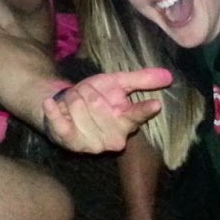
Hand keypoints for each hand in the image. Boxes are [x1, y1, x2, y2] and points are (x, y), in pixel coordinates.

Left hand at [41, 67, 172, 153]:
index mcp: (127, 123)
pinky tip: (50, 104)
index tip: (156, 104)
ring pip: (78, 107)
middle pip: (97, 103)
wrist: (67, 107)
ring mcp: (92, 144)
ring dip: (72, 97)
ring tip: (74, 102)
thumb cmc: (97, 96)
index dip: (145, 109)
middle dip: (88, 91)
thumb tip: (169, 75)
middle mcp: (113, 138)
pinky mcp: (71, 144)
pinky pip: (60, 123)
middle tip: (85, 93)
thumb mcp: (118, 84)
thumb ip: (142, 81)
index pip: (137, 115)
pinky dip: (53, 110)